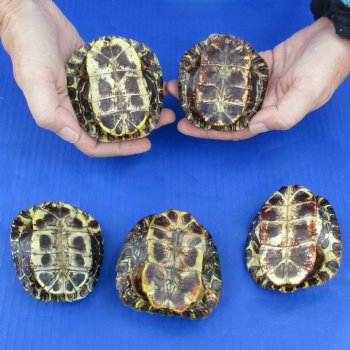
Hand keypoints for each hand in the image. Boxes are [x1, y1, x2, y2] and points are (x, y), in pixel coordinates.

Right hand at [0, 0, 174, 155]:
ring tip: (164, 104)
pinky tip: (150, 86)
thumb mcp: (34, 80)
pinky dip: (133, 89)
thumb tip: (73, 136)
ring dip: (141, 109)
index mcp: (66, 116)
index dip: (120, 148)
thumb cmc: (29, 47)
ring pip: (119, 109)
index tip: (146, 144)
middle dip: (139, 129)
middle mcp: (79, 108)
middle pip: (112, 128)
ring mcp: (90, 92)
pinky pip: (119, 87)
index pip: (95, 144)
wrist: (32, 13)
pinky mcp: (97, 75)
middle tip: (163, 120)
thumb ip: (49, 112)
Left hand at [166, 18, 349, 139]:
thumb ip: (280, 116)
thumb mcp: (305, 96)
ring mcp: (259, 85)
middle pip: (225, 112)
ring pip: (226, 91)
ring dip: (205, 89)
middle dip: (199, 111)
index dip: (208, 132)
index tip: (184, 127)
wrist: (336, 36)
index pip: (233, 130)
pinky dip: (219, 68)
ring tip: (181, 83)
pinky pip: (235, 69)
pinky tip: (202, 66)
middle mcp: (261, 104)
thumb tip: (252, 127)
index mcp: (269, 117)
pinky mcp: (259, 66)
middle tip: (175, 104)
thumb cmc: (323, 68)